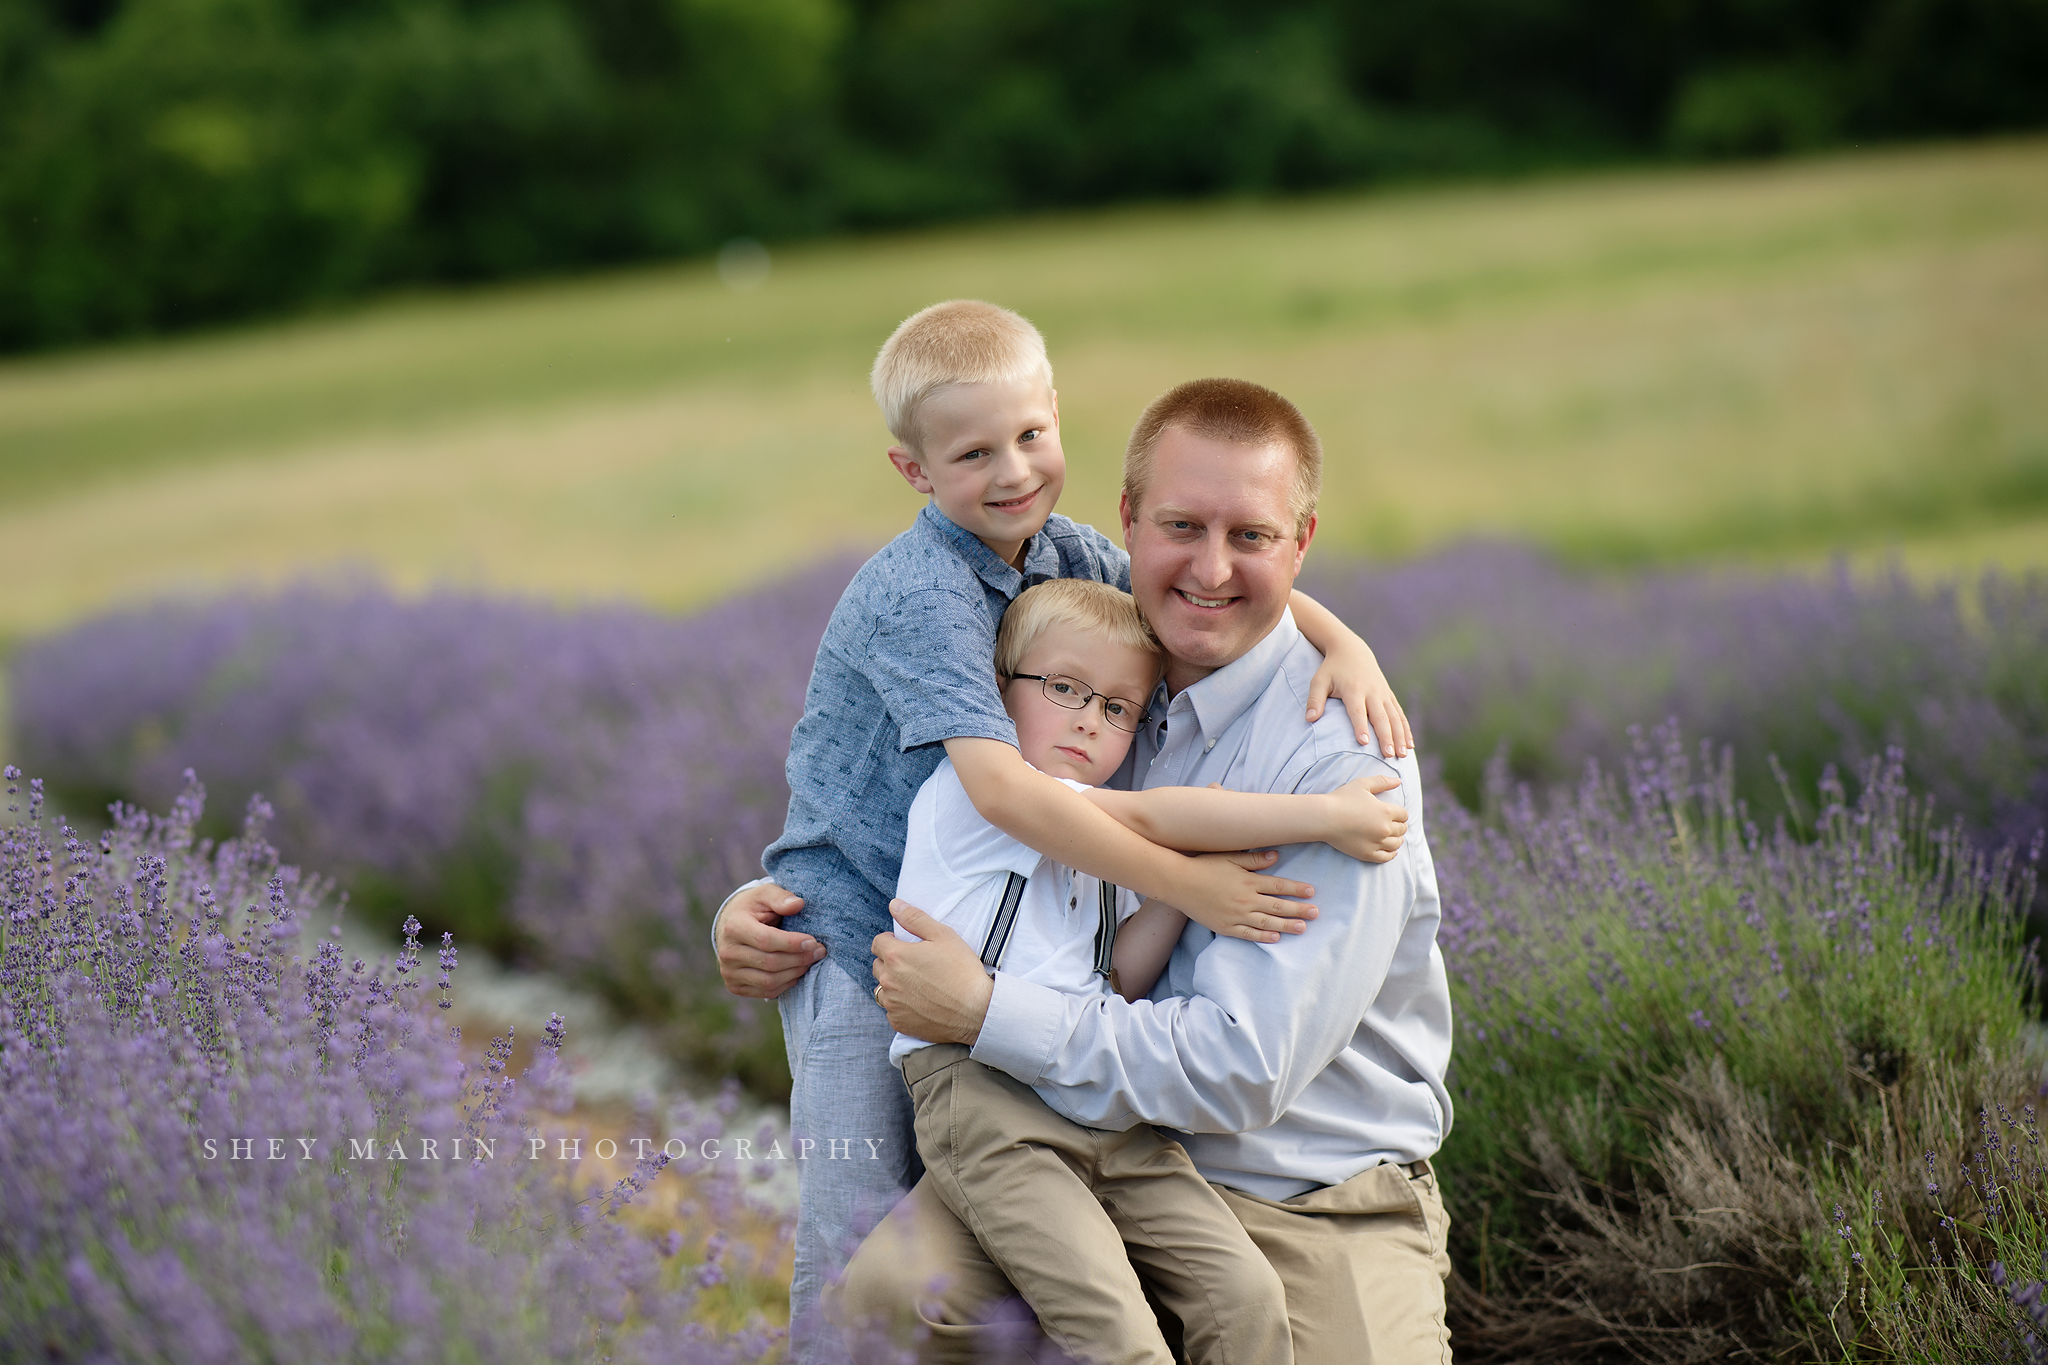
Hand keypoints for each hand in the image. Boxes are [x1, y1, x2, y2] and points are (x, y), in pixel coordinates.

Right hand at [715, 883, 823, 998]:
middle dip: (799, 959)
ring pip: (769, 981)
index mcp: (733, 927)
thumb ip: (780, 897)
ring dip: (796, 972)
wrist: (730, 927)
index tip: (813, 941)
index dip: (792, 943)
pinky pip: (766, 991)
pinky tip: (796, 971)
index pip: (766, 940)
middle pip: (770, 963)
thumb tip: (798, 904)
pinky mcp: (735, 986)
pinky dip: (786, 984)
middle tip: (819, 951)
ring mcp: (729, 972)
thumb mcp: (765, 894)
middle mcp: (727, 953)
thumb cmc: (753, 908)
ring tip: (810, 960)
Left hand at [872, 901, 993, 1045]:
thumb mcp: (943, 935)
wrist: (976, 1010)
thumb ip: (915, 918)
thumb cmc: (962, 970)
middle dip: (890, 962)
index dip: (891, 941)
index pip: (878, 943)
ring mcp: (892, 1004)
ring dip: (893, 985)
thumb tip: (895, 905)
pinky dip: (901, 1006)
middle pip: (877, 966)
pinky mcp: (899, 1022)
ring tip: (917, 985)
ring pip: (882, 989)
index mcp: (895, 956)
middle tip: (914, 965)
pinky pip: (892, 1010)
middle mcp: (888, 981)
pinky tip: (920, 1003)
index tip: (906, 946)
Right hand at [1174, 849, 1316, 943]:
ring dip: (1286, 925)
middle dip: (1299, 909)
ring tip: (1302, 928)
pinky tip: (1276, 938)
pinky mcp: (1226, 927)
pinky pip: (1248, 934)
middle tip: (1316, 913)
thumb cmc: (1204, 865)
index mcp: (1248, 881)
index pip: (1278, 886)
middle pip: (1277, 906)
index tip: (1312, 892)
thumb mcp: (1229, 857)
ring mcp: (1236, 915)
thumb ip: (1253, 859)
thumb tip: (1276, 856)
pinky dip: (1263, 936)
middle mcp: (1245, 899)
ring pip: (1267, 922)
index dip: (1296, 889)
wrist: (1179, 883)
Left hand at [1306, 639, 1412, 758]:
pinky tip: (1410, 745)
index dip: (1360, 727)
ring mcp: (1383, 693)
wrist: (1352, 650)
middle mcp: (1372, 691)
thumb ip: (1314, 699)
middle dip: (1386, 737)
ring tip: (1402, 754)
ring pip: (1394, 717)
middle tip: (1388, 755)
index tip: (1364, 743)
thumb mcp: (1319, 680)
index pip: (1357, 711)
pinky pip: (1400, 714)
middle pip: (1380, 717)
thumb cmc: (1332, 669)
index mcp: (1353, 689)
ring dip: (1400, 736)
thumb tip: (1309, 719)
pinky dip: (1406, 729)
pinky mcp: (1389, 695)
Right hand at [1323, 772, 1407, 862]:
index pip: (1403, 815)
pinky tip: (1391, 851)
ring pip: (1396, 844)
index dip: (1401, 814)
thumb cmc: (1342, 799)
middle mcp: (1385, 828)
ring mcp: (1376, 843)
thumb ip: (1382, 781)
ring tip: (1395, 837)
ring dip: (1398, 840)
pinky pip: (1386, 857)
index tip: (1396, 814)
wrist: (1325, 818)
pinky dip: (1391, 854)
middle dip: (1400, 826)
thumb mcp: (1362, 784)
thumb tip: (1399, 781)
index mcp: (1386, 811)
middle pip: (1401, 830)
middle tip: (1395, 825)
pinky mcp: (1367, 854)